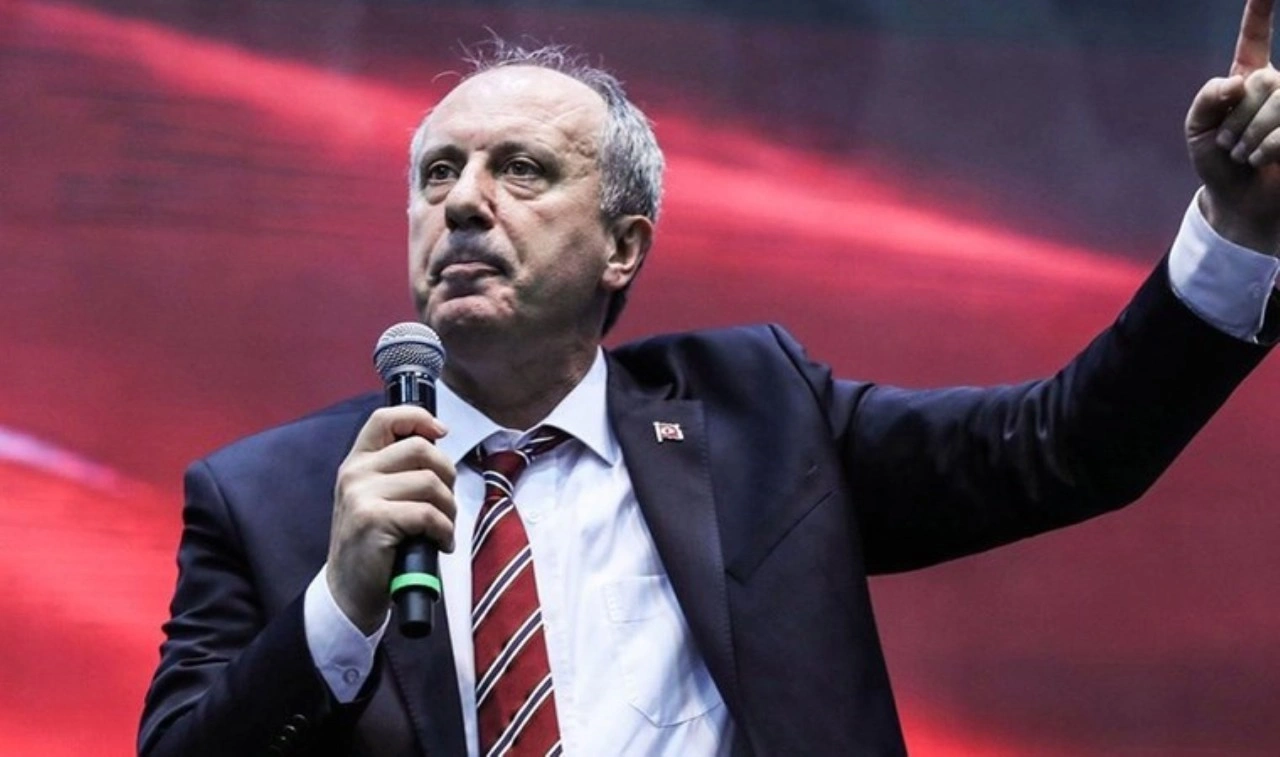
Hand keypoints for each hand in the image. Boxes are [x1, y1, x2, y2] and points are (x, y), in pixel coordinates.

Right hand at [327, 405, 455, 633]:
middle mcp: (355, 473)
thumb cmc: (374, 544)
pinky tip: (439, 544)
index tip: (441, 433)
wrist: (349, 592)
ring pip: (429, 482)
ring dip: (448, 509)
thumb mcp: (376, 497)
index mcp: (357, 462)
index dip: (418, 418)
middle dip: (447, 475)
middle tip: (446, 503)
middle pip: (421, 449)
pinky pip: (428, 514)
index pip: (385, 418)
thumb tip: (437, 440)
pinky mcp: (373, 520)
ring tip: (442, 528)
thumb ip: (398, 469)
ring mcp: (361, 495)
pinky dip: (444, 531)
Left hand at [1188, 0, 1279, 253]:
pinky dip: (1267, 146)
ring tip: (1244, 154)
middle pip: (1263, 79)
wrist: (1238, 201)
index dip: (1259, 10)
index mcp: (1248, 78)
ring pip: (1277, 99)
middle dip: (1238, 118)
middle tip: (1229, 144)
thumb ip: (1207, 98)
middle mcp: (1277, 86)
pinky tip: (1261, 159)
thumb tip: (1237, 81)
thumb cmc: (1218, 164)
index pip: (1254, 36)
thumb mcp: (1197, 129)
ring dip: (1250, 134)